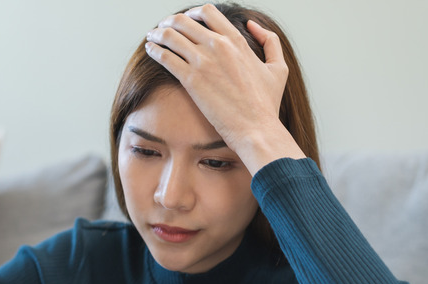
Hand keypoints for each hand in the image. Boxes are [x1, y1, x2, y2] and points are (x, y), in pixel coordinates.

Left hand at [145, 4, 303, 171]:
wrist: (255, 128)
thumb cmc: (266, 104)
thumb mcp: (278, 67)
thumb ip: (269, 41)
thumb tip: (251, 25)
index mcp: (236, 40)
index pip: (208, 12)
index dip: (192, 13)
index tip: (185, 20)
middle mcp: (218, 46)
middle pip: (184, 21)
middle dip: (170, 22)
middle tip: (162, 28)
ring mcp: (203, 61)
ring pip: (171, 35)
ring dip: (158, 34)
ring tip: (152, 37)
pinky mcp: (191, 79)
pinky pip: (165, 57)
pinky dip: (154, 50)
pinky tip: (149, 50)